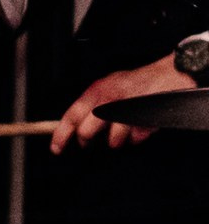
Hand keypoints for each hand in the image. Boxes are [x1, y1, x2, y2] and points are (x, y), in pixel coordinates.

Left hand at [51, 53, 191, 152]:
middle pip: (87, 132)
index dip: (61, 135)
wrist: (168, 74)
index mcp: (97, 91)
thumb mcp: (107, 86)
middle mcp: (110, 101)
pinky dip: (137, 136)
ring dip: (117, 140)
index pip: (72, 116)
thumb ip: (91, 103)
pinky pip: (135, 140)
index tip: (56, 149)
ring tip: (123, 128)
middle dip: (87, 141)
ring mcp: (128, 112)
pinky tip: (140, 123)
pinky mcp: (146, 121)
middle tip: (90, 142)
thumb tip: (73, 125)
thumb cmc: (136, 82)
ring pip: (113, 140)